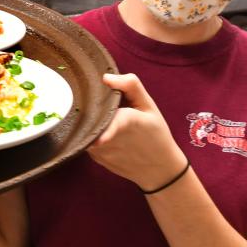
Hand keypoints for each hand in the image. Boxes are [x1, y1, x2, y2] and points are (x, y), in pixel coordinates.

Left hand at [88, 73, 187, 191]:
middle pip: (90, 118)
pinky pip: (88, 141)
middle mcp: (110, 139)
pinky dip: (93, 135)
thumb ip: (130, 86)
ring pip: (87, 130)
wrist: (159, 169)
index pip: (107, 118)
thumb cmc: (156, 134)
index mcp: (126, 122)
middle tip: (97, 103)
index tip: (90, 114)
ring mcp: (102, 152)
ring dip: (92, 123)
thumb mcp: (149, 106)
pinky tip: (106, 134)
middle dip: (91, 110)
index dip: (97, 113)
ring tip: (106, 119)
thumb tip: (106, 77)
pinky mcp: (97, 159)